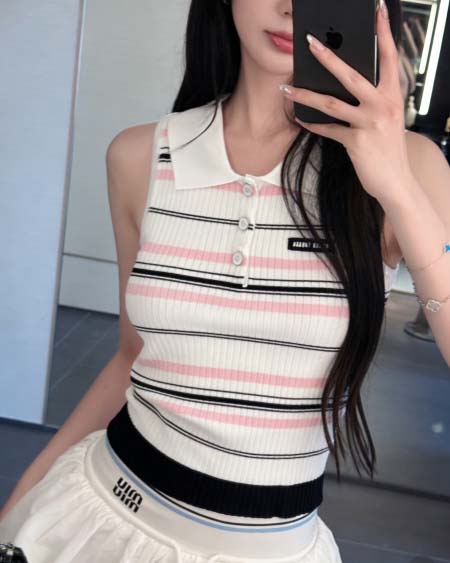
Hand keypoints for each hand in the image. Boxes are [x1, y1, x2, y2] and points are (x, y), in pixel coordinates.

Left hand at [280, 0, 411, 202]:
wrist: (396, 181)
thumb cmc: (389, 148)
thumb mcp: (388, 118)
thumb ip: (373, 100)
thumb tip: (347, 85)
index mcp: (393, 95)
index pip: (389, 57)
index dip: (384, 32)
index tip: (378, 10)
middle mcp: (383, 105)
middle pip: (351, 75)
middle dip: (328, 57)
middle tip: (309, 42)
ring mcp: (369, 123)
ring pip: (331, 102)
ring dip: (305, 95)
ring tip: (286, 89)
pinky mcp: (356, 142)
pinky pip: (328, 129)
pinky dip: (313, 125)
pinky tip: (301, 120)